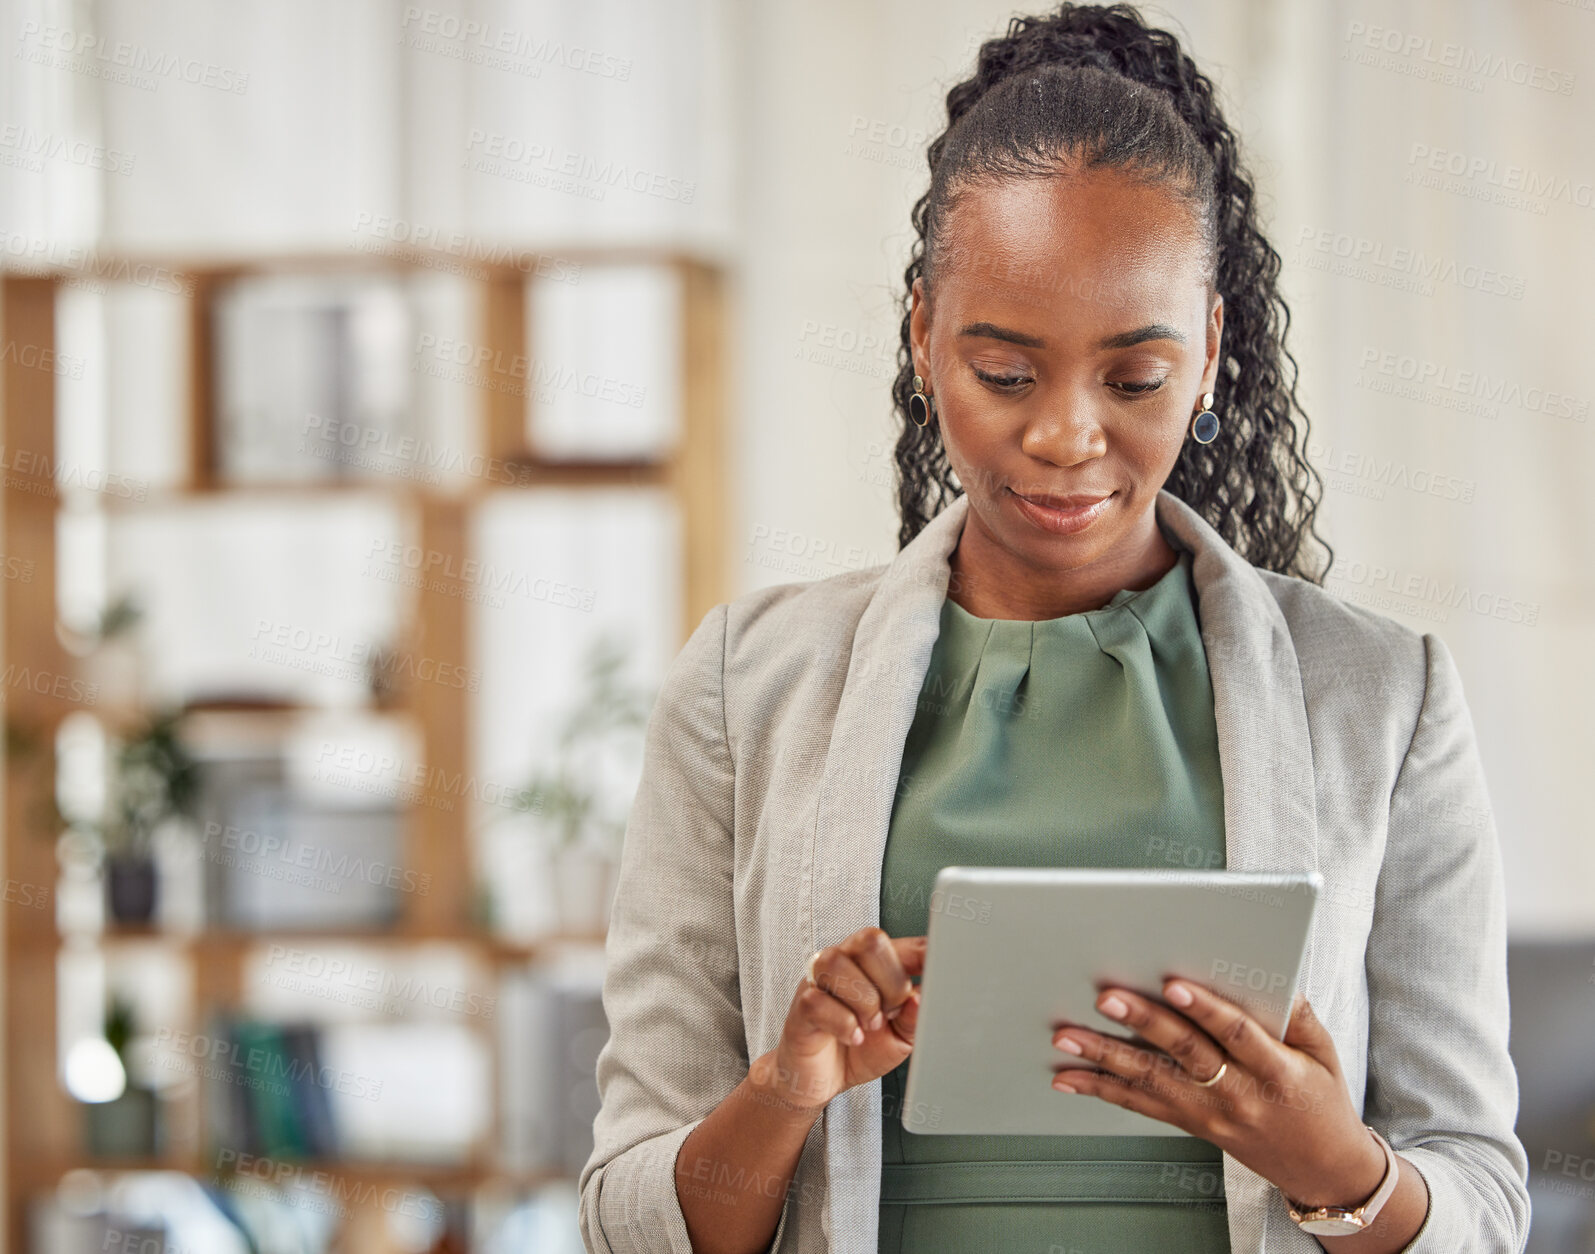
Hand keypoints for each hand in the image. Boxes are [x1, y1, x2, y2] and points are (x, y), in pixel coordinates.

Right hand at [756, 928, 923, 1111]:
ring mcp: (818, 981)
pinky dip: (842, 1023)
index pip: (902, 943)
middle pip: (869, 940)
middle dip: (890, 981)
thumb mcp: (899, 1038)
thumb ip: (913, 1018)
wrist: (819, 1078)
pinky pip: (817, 1000)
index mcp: (873, 965)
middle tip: (890, 1012)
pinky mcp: (801, 1006)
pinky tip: (853, 1037)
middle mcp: (845, 963)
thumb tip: (921, 999)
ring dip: (864, 1001)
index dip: (923, 953)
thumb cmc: (859, 1050)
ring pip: (838, 964)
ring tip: (870, 1025)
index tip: (940, 969)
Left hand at [1049, 981, 1387, 1209]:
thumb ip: (1297, 1013)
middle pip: (1185, 1054)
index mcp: (1275, 1070)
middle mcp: (1238, 1094)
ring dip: (1105, 1058)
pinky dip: (1102, 1090)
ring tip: (1067, 1037)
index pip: (1237, 1034)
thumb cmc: (1321, 1100)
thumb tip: (1275, 972)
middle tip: (1107, 998)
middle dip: (1143, 1023)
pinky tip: (1069, 1077)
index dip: (1205, 1009)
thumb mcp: (1323, 1052)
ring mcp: (1209, 1113)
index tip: (1174, 984)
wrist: (1321, 1167)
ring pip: (1152, 1083)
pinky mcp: (1191, 1125)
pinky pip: (1141, 1106)